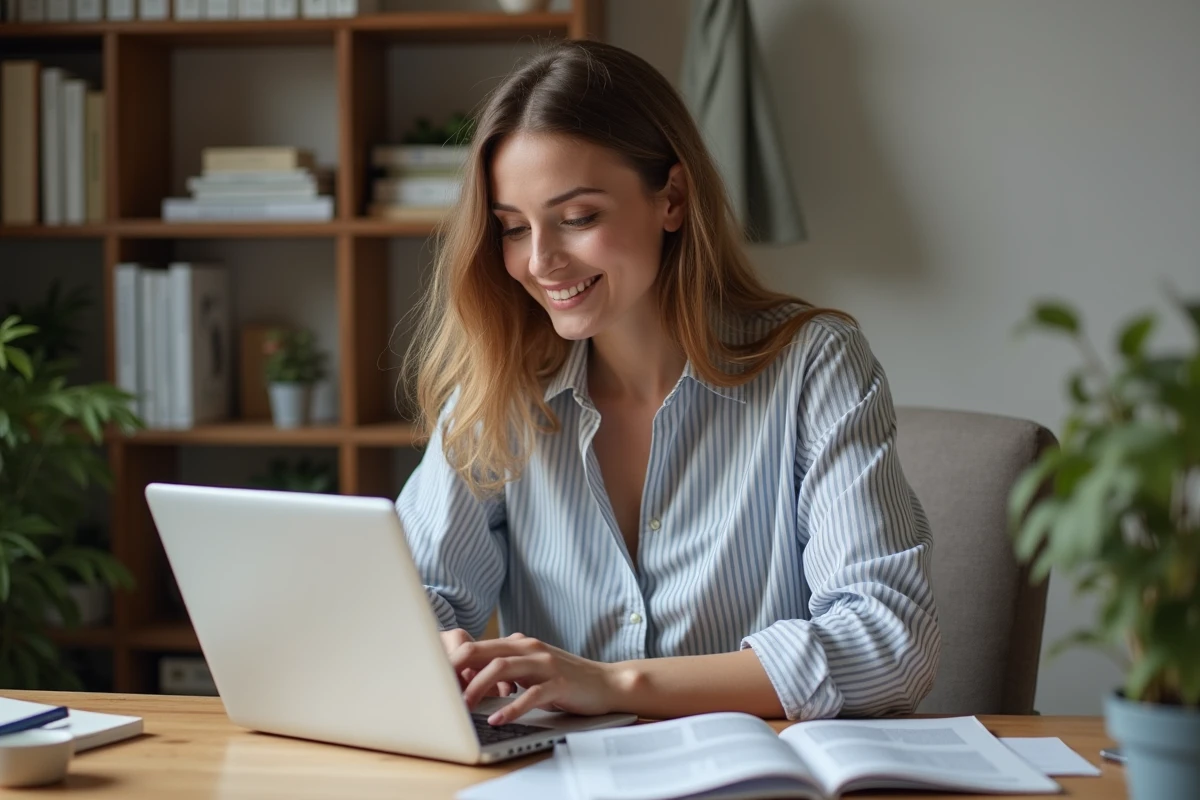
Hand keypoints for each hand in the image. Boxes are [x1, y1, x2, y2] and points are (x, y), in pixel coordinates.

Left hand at [450, 633, 621, 725]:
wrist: (606, 683)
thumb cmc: (565, 679)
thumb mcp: (531, 669)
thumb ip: (506, 668)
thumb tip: (469, 680)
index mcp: (519, 643)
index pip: (477, 646)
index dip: (453, 661)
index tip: (435, 680)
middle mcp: (529, 648)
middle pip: (484, 651)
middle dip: (457, 669)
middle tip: (440, 690)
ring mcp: (545, 664)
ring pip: (503, 667)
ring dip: (479, 686)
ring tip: (464, 706)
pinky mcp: (559, 682)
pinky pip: (531, 694)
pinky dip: (511, 708)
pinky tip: (498, 720)